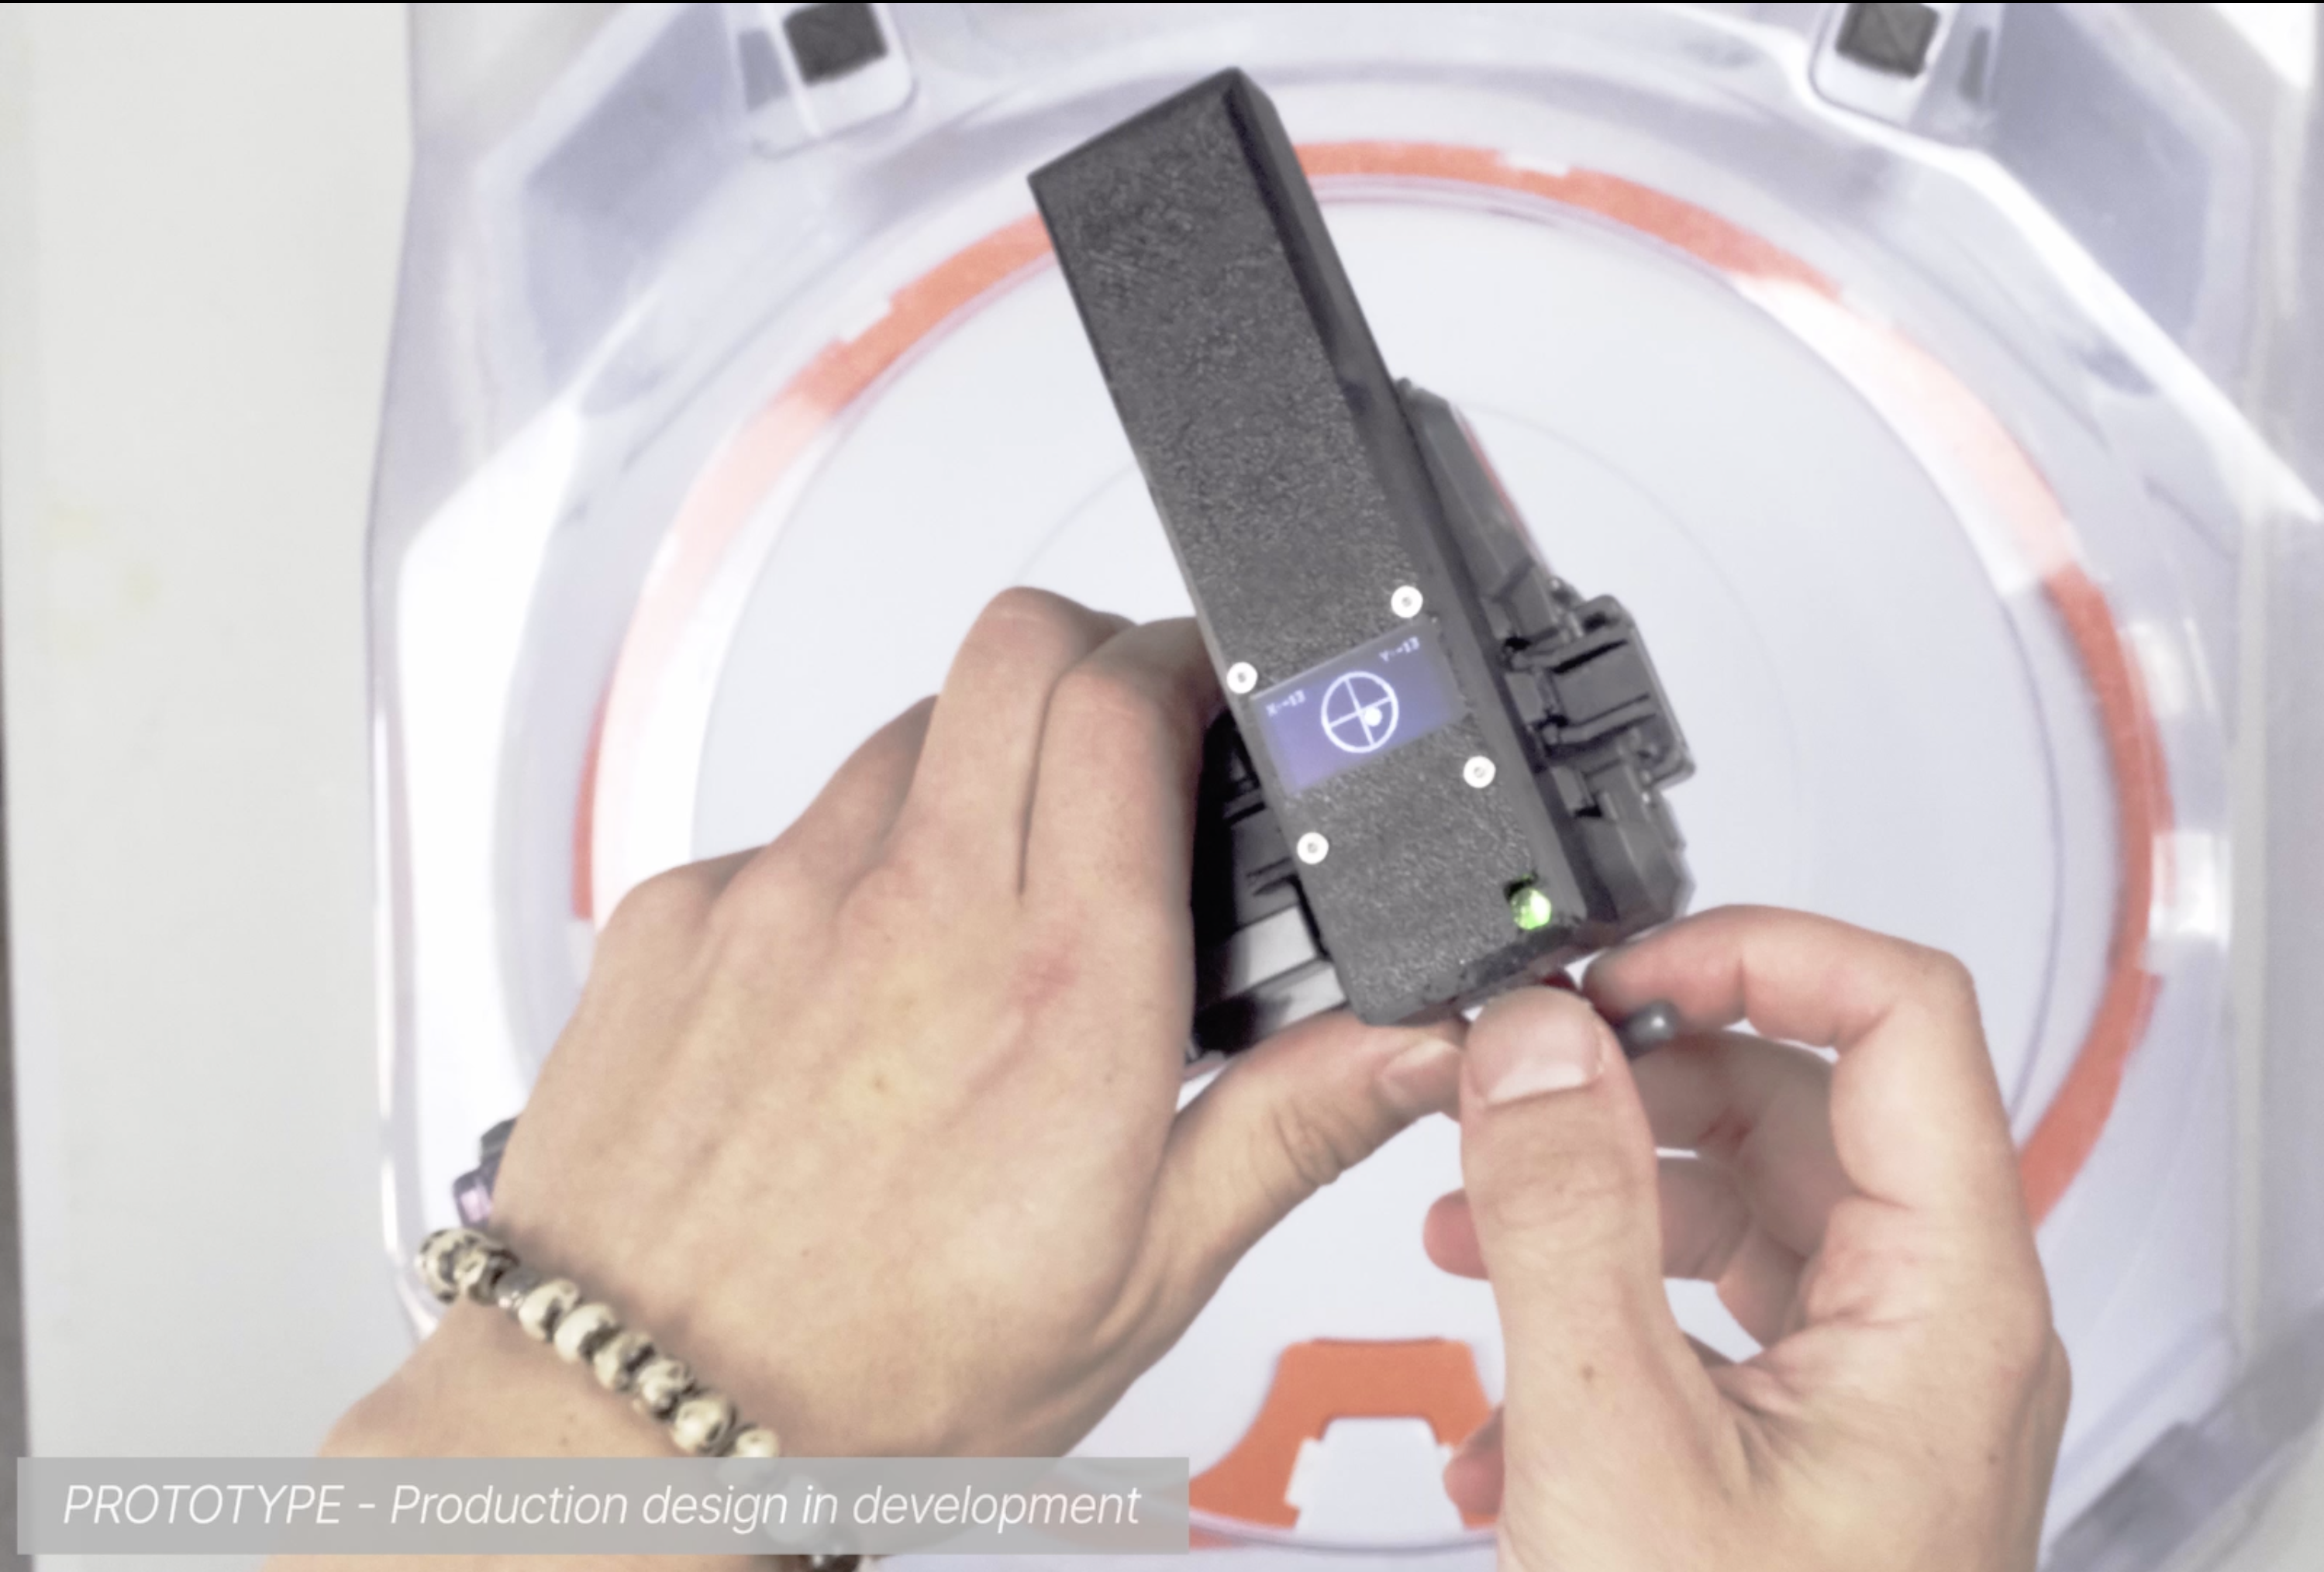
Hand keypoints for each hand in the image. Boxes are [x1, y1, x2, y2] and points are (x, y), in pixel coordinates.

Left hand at [327, 589, 1462, 1460]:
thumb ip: (1290, 1121)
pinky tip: (858, 979)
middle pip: (1018, 641)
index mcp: (1057, 991)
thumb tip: (1412, 1038)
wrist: (639, 1423)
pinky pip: (788, 823)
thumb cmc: (876, 1373)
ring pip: (908, 725)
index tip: (1210, 694)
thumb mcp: (1138, 1274)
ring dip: (975, 766)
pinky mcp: (676, 914)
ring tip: (988, 899)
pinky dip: (848, 862)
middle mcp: (914, 911)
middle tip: (1122, 743)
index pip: (1127, 700)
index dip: (1187, 658)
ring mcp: (780, 898)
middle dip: (1092, 655)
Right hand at [1424, 907, 2068, 1570]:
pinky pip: (1713, 1310)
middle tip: (1508, 1095)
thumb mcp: (1619, 1440)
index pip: (1898, 1016)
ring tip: (1474, 1234)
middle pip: (1799, 1101)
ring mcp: (1875, 1387)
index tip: (1618, 967)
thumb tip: (1531, 1044)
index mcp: (1944, 1300)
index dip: (1756, 951)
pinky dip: (1606, 1305)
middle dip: (1634, 1088)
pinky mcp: (1810, 1441)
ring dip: (1600, 1196)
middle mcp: (1933, 1328)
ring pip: (1743, 1205)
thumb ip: (1566, 1217)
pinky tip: (1509, 1387)